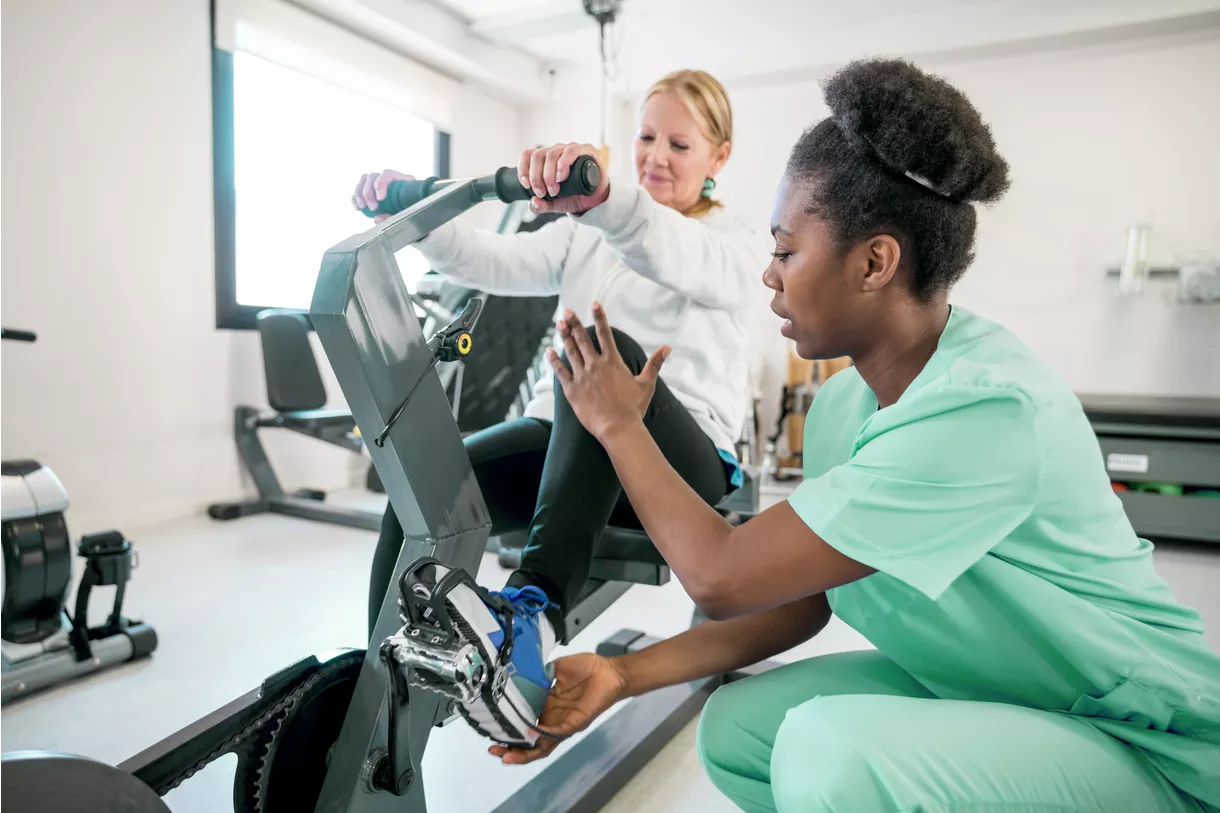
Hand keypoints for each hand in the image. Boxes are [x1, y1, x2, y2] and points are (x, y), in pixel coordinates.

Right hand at [352, 169, 414, 223]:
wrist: (418, 213)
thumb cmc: (414, 211)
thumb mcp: (408, 214)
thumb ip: (393, 217)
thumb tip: (377, 219)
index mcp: (403, 180)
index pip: (387, 174)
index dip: (381, 184)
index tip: (380, 199)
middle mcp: (389, 178)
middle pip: (373, 176)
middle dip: (369, 193)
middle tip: (373, 208)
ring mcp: (379, 182)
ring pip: (364, 180)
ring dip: (360, 194)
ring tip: (362, 208)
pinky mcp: (371, 190)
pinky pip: (359, 189)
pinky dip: (356, 198)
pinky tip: (358, 208)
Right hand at [489, 653, 628, 764]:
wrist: (610, 670)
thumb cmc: (587, 669)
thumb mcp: (557, 668)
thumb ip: (540, 672)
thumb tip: (521, 669)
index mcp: (546, 706)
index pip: (524, 723)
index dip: (509, 729)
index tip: (491, 731)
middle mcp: (552, 719)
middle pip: (530, 742)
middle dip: (511, 749)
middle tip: (494, 751)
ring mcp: (564, 723)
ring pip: (542, 745)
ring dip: (524, 751)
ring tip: (507, 755)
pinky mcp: (576, 723)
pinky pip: (558, 733)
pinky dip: (545, 736)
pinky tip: (532, 735)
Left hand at [518, 143, 609, 214]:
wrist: (595, 200)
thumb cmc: (574, 197)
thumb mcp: (554, 204)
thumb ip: (542, 205)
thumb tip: (532, 202)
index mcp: (546, 159)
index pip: (528, 155)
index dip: (523, 169)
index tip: (526, 185)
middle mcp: (556, 151)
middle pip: (537, 156)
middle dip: (536, 177)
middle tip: (542, 193)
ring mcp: (570, 149)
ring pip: (551, 154)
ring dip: (548, 174)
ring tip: (554, 190)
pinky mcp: (585, 151)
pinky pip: (570, 151)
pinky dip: (563, 163)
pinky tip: (561, 177)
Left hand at [546, 303, 669, 442]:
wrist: (618, 427)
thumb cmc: (633, 407)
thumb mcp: (647, 384)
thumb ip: (655, 364)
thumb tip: (667, 348)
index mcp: (613, 361)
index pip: (605, 333)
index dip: (599, 317)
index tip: (594, 304)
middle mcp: (595, 365)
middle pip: (582, 338)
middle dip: (574, 323)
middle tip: (566, 311)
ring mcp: (582, 376)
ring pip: (570, 351)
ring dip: (564, 336)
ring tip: (559, 324)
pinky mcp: (571, 389)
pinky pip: (560, 371)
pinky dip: (554, 360)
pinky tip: (549, 350)